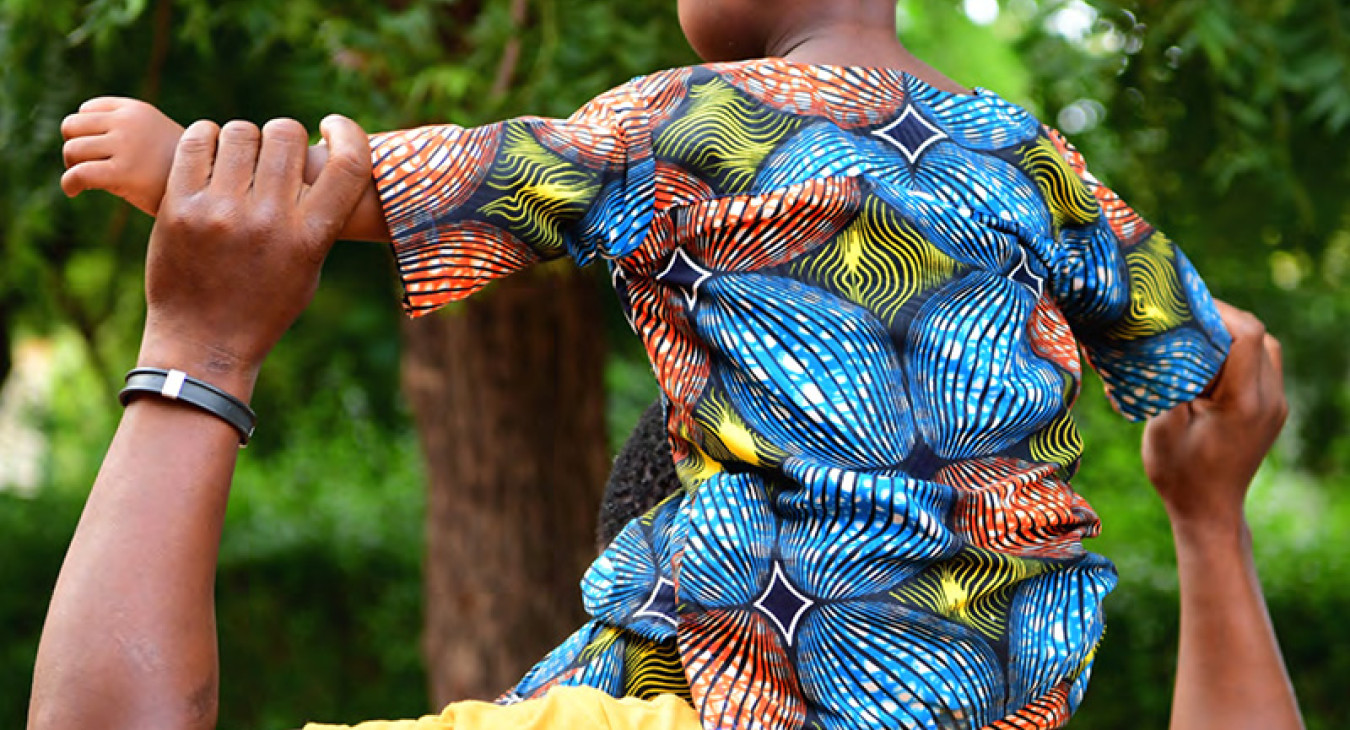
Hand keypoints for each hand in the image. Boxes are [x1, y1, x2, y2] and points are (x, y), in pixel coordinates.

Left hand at [61, 97, 184, 214]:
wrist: (209, 191)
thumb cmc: (179, 171)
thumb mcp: (156, 136)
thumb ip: (126, 130)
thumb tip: (78, 139)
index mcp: (136, 109)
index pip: (85, 111)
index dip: (86, 133)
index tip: (98, 153)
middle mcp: (129, 122)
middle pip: (71, 127)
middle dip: (74, 148)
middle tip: (87, 167)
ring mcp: (126, 146)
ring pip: (71, 150)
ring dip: (72, 166)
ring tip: (87, 180)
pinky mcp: (122, 173)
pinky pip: (78, 174)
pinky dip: (69, 184)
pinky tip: (74, 191)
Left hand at [135, 115, 371, 400]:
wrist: (202, 341)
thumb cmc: (264, 306)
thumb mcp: (308, 268)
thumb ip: (318, 218)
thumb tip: (322, 161)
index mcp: (311, 238)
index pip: (350, 164)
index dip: (349, 132)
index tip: (332, 127)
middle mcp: (269, 221)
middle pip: (287, 133)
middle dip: (283, 135)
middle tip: (273, 154)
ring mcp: (221, 212)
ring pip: (240, 131)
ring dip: (242, 139)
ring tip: (237, 161)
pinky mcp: (179, 206)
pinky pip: (197, 139)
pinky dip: (205, 140)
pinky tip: (209, 158)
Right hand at [1141, 301, 1287, 530]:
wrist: (1209, 511)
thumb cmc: (1179, 474)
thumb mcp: (1162, 427)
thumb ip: (1167, 382)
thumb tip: (1159, 344)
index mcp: (1244, 402)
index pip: (1247, 335)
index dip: (1218, 311)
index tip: (1185, 306)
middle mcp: (1269, 400)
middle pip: (1259, 336)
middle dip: (1223, 320)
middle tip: (1185, 319)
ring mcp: (1275, 405)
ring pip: (1264, 348)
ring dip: (1232, 337)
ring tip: (1194, 339)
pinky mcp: (1271, 410)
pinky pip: (1261, 367)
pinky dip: (1237, 355)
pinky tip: (1206, 364)